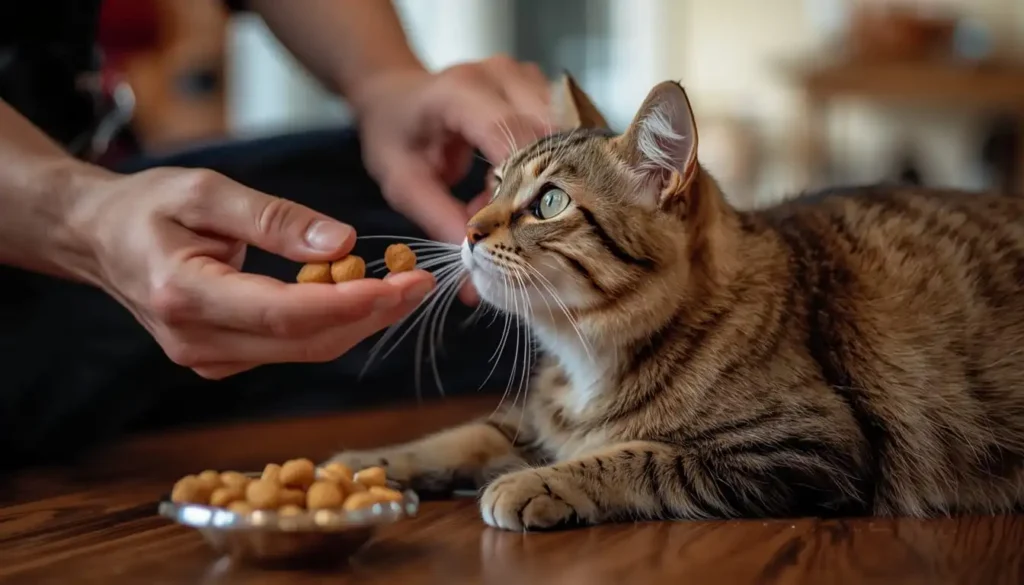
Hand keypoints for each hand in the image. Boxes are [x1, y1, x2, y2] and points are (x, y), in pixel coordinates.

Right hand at [69, 167, 434, 379]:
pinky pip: (289, 348)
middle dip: (372, 314)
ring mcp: (206, 359)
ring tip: (401, 286)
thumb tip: (341, 244)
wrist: (98, 238)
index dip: (352, 302)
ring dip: (358, 322)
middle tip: (419, 283)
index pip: (287, 312)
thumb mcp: (206, 192)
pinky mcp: (220, 360)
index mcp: (185, 294)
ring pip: (304, 350)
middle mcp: (195, 340)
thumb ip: (274, 219)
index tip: (404, 283)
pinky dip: (329, 325)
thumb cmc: (147, 207)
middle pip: (305, 340)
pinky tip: (356, 296)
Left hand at [352, 57, 552, 299]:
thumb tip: (479, 267)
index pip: (509, 134)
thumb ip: (441, 221)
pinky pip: (557, 133)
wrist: (397, 96)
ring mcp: (523, 76)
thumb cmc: (395, 136)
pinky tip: (513, 185)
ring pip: (559, 137)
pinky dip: (542, 165)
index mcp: (460, 92)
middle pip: (546, 136)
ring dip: (540, 177)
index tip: (516, 229)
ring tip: (506, 203)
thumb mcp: (404, 185)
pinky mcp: (538, 86)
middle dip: (536, 187)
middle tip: (516, 227)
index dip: (520, 184)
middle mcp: (499, 75)